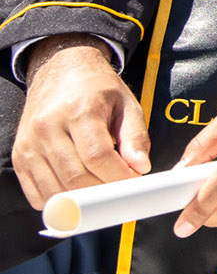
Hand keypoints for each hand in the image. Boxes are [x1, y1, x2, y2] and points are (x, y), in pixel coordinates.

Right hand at [13, 35, 148, 208]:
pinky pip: (37, 193)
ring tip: (101, 187)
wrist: (60, 72)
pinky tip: (77, 190)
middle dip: (104, 191)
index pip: (98, 157)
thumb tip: (141, 167)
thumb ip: (136, 136)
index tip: (135, 180)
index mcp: (78, 110)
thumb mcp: (127, 104)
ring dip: (83, 199)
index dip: (120, 176)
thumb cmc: (97, 89)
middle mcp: (48, 127)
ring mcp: (29, 144)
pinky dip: (59, 201)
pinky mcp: (19, 157)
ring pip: (56, 190)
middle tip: (120, 189)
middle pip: (76, 178)